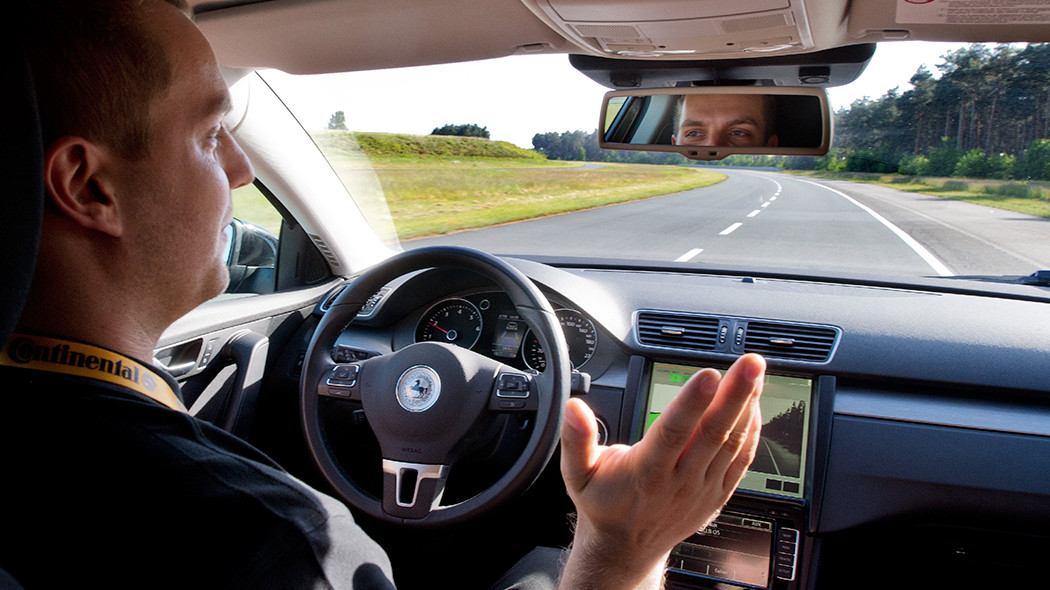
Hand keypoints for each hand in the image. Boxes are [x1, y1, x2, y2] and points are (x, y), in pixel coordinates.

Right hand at [557, 354, 764, 589]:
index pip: (672, 432)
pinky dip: (752, 432)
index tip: (708, 375)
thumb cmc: (604, 505)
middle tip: (750, 364)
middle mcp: (679, 480)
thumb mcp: (577, 475)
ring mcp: (702, 487)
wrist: (626, 548)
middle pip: (712, 433)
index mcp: (646, 472)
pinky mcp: (716, 493)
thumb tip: (574, 408)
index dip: (691, 403)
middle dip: (735, 395)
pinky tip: (756, 406)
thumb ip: (576, 440)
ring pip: (731, 443)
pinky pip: (742, 461)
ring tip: (757, 373)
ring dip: (747, 406)